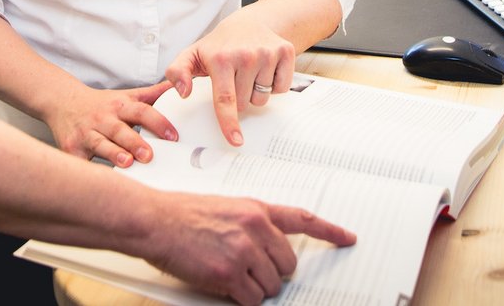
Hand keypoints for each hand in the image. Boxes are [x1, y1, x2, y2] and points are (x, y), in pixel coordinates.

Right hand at [42, 80, 176, 166]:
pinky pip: (81, 161)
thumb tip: (179, 87)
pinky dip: (88, 169)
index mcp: (120, 106)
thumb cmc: (101, 104)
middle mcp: (103, 119)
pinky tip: (98, 179)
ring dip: (114, 154)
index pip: (142, 111)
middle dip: (135, 142)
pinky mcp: (72, 149)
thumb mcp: (127, 96)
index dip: (158, 123)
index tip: (173, 136)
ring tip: (127, 162)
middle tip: (149, 155)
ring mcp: (86, 134)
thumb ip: (153, 94)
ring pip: (101, 144)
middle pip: (121, 130)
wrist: (63, 102)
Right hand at [143, 192, 355, 304]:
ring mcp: (243, 251)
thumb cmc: (184, 214)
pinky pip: (252, 299)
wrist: (156, 221)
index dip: (330, 231)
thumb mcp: (228, 208)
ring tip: (231, 275)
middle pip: (288, 265)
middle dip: (274, 273)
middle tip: (250, 270)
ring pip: (272, 286)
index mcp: (257, 209)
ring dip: (255, 288)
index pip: (304, 220)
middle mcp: (256, 228)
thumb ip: (253, 224)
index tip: (347, 239)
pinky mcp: (229, 273)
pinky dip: (241, 299)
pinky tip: (225, 285)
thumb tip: (272, 247)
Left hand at [165, 9, 295, 146]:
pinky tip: (265, 70)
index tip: (235, 140)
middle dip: (239, 100)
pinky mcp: (285, 51)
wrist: (248, 23)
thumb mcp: (192, 55)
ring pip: (263, 98)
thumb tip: (183, 92)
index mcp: (221, 59)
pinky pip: (281, 88)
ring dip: (256, 92)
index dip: (230, 123)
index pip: (225, 99)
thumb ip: (177, 73)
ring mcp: (267, 52)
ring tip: (249, 73)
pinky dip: (274, 85)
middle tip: (234, 80)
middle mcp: (246, 55)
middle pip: (245, 103)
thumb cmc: (219, 45)